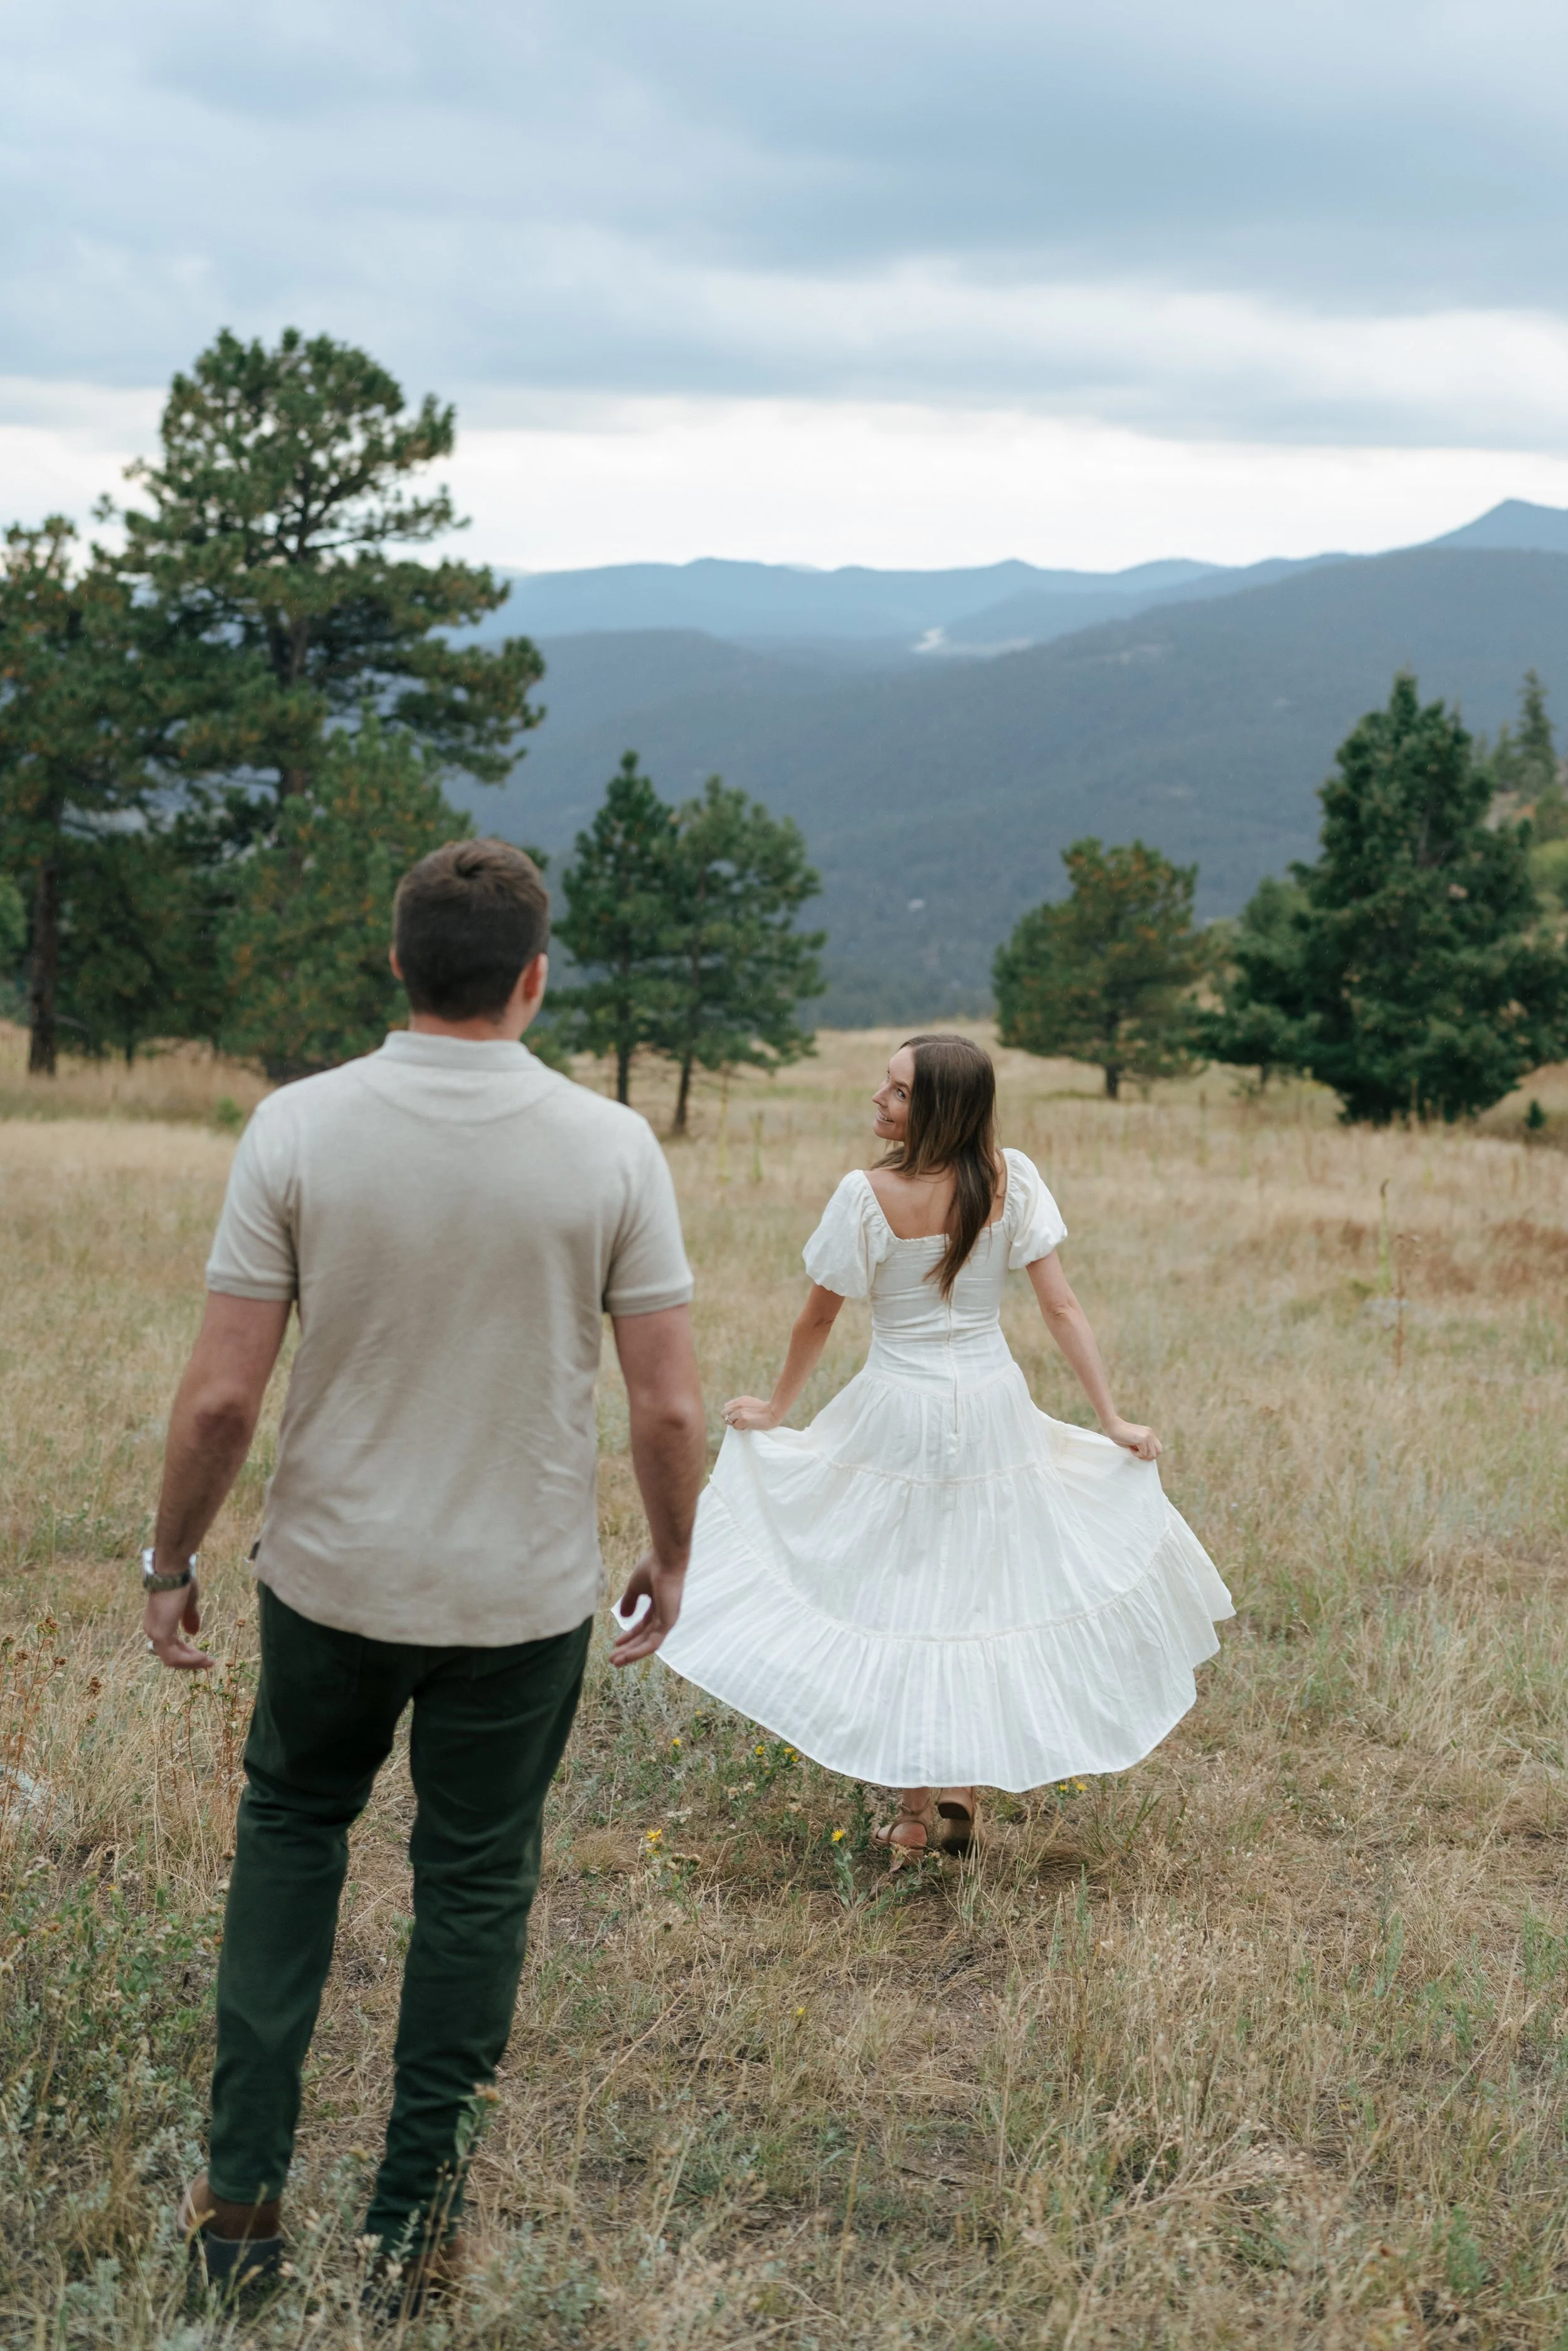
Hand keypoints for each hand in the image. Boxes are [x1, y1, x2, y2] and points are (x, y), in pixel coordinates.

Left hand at [143, 1579, 213, 1670]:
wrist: (173, 1572)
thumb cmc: (180, 1583)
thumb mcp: (187, 1604)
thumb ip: (189, 1619)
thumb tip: (193, 1633)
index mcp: (157, 1623)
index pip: (170, 1646)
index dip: (186, 1654)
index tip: (202, 1655)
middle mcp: (152, 1631)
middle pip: (170, 1655)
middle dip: (190, 1661)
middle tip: (208, 1662)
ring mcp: (155, 1633)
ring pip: (171, 1659)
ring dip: (191, 1662)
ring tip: (208, 1661)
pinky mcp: (161, 1634)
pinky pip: (174, 1656)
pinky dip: (189, 1660)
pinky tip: (202, 1658)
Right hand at [611, 1549, 687, 1666]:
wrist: (664, 1558)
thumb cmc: (652, 1567)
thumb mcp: (635, 1587)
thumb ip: (630, 1601)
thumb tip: (623, 1617)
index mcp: (659, 1606)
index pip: (643, 1626)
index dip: (629, 1636)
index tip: (615, 1643)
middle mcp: (665, 1614)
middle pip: (645, 1637)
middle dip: (629, 1649)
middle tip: (613, 1660)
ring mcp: (668, 1619)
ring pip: (648, 1644)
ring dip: (631, 1654)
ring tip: (615, 1662)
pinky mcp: (668, 1622)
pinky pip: (653, 1643)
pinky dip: (639, 1651)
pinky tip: (625, 1656)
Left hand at [721, 1396, 778, 1432]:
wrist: (773, 1412)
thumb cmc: (764, 1409)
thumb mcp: (750, 1402)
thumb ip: (741, 1405)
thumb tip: (732, 1413)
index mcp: (740, 1399)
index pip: (726, 1407)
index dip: (730, 1413)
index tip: (737, 1416)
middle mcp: (738, 1405)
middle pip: (723, 1413)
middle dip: (729, 1418)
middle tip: (738, 1421)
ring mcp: (740, 1412)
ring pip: (728, 1421)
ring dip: (734, 1424)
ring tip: (743, 1424)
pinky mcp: (743, 1420)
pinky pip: (735, 1427)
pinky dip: (740, 1428)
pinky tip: (747, 1427)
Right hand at [1106, 1418, 1161, 1461]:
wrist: (1112, 1426)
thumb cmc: (1120, 1434)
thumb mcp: (1135, 1440)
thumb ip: (1143, 1445)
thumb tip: (1147, 1456)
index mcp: (1150, 1433)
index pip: (1158, 1448)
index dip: (1149, 1452)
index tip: (1139, 1450)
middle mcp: (1150, 1434)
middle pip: (1158, 1452)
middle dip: (1148, 1456)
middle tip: (1137, 1452)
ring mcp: (1147, 1436)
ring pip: (1152, 1455)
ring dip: (1142, 1456)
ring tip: (1133, 1449)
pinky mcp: (1142, 1440)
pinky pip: (1143, 1454)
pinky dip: (1136, 1454)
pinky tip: (1130, 1447)